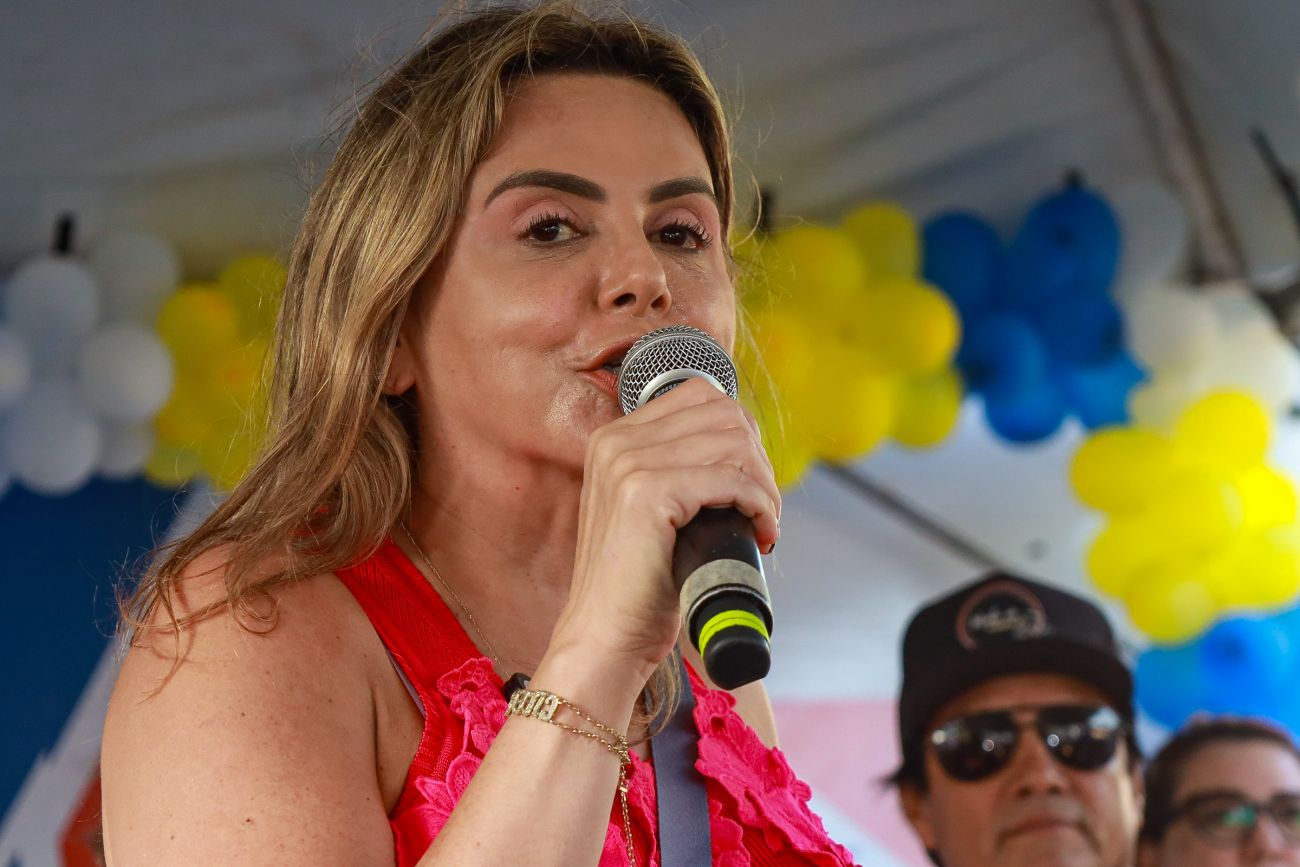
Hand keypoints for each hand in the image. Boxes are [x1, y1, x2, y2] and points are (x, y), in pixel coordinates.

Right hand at [551, 378, 780, 679]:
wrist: (605, 637)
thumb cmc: (637, 585)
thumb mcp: (652, 511)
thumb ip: (678, 470)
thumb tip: (744, 447)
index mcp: (614, 438)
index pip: (701, 395)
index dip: (740, 435)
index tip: (749, 481)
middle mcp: (616, 441)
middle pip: (723, 413)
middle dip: (758, 458)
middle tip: (762, 507)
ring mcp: (628, 463)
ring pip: (733, 443)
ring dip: (765, 484)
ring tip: (762, 522)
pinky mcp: (647, 492)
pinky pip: (732, 479)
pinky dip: (760, 504)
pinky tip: (760, 532)